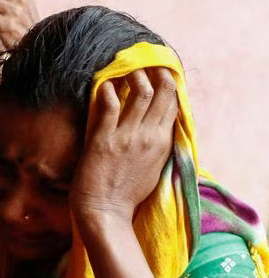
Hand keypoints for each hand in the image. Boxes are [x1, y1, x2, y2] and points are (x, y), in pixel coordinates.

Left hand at [70, 68, 177, 224]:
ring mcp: (127, 136)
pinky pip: (110, 105)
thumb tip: (159, 128)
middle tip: (144, 65)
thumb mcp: (154, 168)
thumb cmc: (127, 195)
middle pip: (161, 93)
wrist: (105, 212)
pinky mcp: (104, 139)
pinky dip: (109, 90)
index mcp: (163, 143)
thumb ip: (158, 146)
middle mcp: (149, 136)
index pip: (173, 104)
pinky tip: (105, 84)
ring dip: (134, 76)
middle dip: (155, 74)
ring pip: (140, 93)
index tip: (162, 73)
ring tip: (126, 70)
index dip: (169, 85)